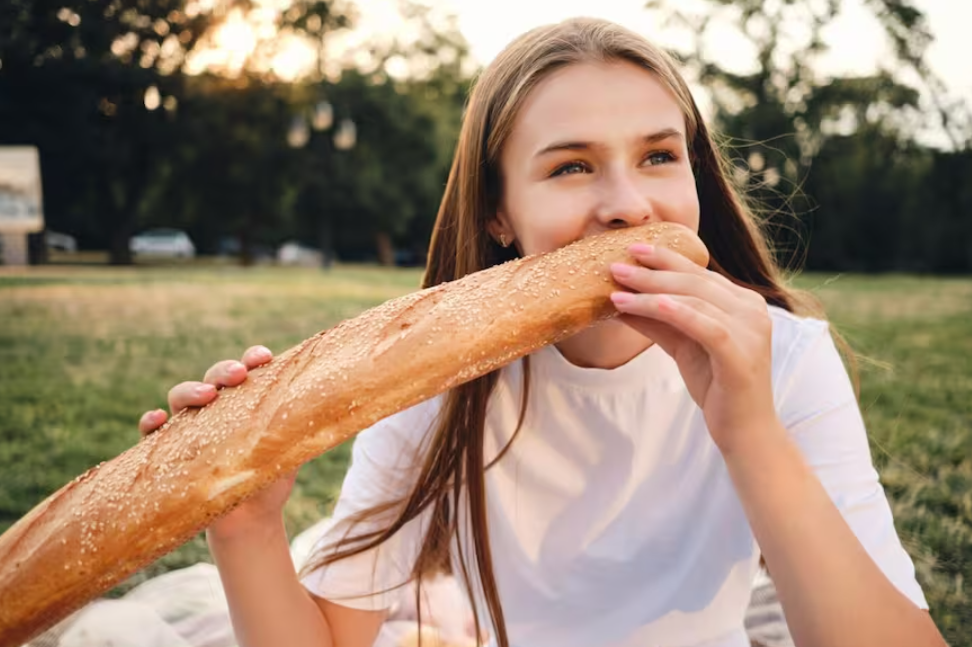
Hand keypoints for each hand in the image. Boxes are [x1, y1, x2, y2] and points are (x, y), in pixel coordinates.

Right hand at [138, 345, 296, 535]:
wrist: (250, 519)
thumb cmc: (271, 478)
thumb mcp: (291, 451)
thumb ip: (302, 428)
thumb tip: (337, 405)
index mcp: (247, 400)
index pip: (248, 369)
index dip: (253, 358)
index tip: (264, 358)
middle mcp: (217, 408)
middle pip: (214, 377)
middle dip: (224, 370)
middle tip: (238, 375)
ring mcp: (192, 427)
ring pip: (181, 397)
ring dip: (190, 390)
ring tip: (207, 396)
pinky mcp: (172, 451)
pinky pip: (153, 433)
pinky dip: (150, 422)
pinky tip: (157, 419)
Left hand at [609, 243, 778, 453]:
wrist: (744, 431)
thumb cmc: (716, 386)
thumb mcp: (682, 346)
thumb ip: (657, 322)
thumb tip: (618, 299)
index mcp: (742, 302)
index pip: (699, 272)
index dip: (666, 258)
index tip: (632, 248)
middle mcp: (752, 309)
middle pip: (694, 280)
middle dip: (652, 271)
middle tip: (616, 266)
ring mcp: (750, 331)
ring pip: (695, 299)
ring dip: (651, 292)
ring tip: (617, 290)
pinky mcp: (741, 354)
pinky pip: (704, 325)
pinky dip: (675, 312)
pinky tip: (648, 305)